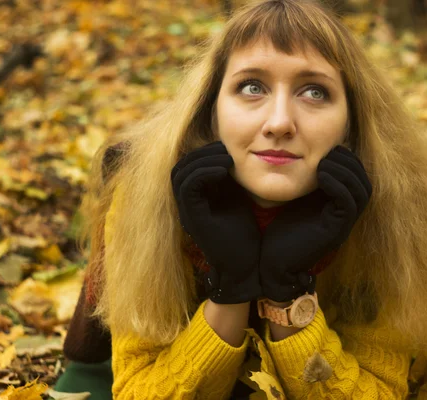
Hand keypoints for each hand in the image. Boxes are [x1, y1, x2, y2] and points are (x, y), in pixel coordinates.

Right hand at [171, 141, 261, 303]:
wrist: (245, 268)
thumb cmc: (245, 237)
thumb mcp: (237, 200)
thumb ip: (230, 181)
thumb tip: (236, 155)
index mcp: (196, 199)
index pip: (189, 166)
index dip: (205, 152)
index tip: (228, 149)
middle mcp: (187, 204)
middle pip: (181, 166)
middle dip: (202, 152)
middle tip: (226, 148)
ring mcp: (187, 211)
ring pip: (181, 173)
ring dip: (203, 160)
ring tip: (227, 157)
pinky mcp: (192, 217)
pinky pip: (188, 186)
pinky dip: (204, 173)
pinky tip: (224, 170)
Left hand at [259, 145, 371, 301]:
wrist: (272, 265)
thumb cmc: (279, 233)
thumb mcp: (295, 200)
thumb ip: (306, 182)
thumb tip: (303, 154)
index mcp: (338, 207)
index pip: (356, 177)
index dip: (347, 158)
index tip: (329, 146)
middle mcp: (345, 216)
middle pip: (364, 181)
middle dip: (349, 161)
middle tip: (330, 149)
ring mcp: (343, 225)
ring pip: (361, 191)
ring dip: (344, 171)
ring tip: (324, 160)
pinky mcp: (336, 231)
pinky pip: (348, 203)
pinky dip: (338, 185)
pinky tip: (321, 174)